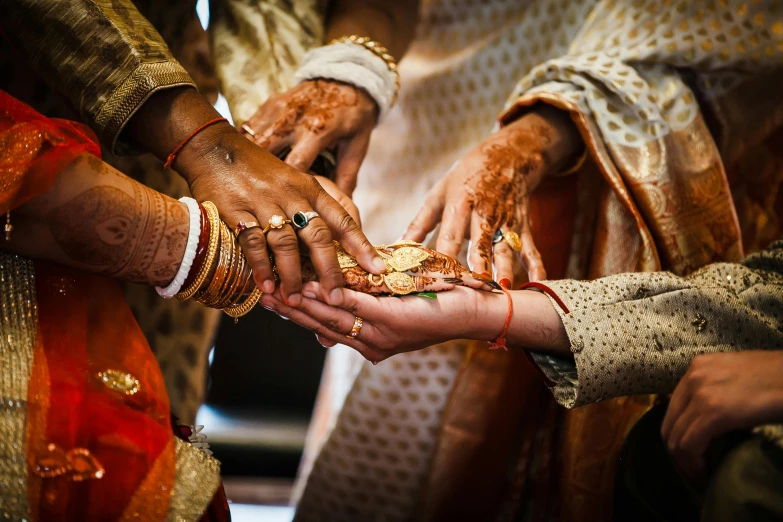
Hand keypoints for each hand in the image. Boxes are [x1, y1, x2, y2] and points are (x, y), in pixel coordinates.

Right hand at [127, 87, 385, 306]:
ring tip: (297, 298)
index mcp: (311, 188)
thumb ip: (324, 201)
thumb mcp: (299, 177)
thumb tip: (350, 229)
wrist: (217, 149)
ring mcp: (264, 203)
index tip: (376, 267)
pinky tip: (266, 287)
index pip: (343, 219)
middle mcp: (292, 195)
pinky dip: (260, 267)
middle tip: (336, 297)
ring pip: (286, 243)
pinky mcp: (237, 211)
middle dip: (329, 270)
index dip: (361, 245)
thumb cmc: (262, 169)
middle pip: (318, 236)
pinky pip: (253, 243)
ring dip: (292, 274)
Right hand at [241, 80, 377, 194]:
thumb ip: (347, 176)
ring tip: (244, 179)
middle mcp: (294, 119)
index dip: (286, 187)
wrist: (348, 78)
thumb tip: (343, 207)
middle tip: (255, 193)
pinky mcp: (271, 103)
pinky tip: (243, 160)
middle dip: (259, 174)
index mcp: (317, 130)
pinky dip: (245, 144)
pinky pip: (249, 126)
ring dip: (247, 159)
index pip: (294, 164)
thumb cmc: (354, 116)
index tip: (282, 203)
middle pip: (265, 151)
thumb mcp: (357, 146)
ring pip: (252, 138)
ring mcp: (279, 109)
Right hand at [260, 283, 503, 362]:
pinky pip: (355, 306)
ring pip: (332, 317)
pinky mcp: (392, 321)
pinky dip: (331, 296)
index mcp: (368, 343)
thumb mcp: (394, 310)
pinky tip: (312, 286)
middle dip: (290, 310)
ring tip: (277, 290)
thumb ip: (364, 311)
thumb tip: (330, 317)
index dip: (296, 315)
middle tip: (263, 295)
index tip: (271, 300)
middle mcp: (370, 344)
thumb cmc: (435, 305)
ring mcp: (380, 335)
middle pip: (320, 326)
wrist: (472, 314)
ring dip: (302, 304)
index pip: (323, 329)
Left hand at [404, 107, 581, 283]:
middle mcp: (485, 214)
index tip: (438, 278)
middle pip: (481, 244)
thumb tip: (396, 246)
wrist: (508, 156)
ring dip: (505, 271)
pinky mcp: (523, 226)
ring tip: (501, 292)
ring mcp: (506, 221)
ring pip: (506, 249)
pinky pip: (530, 249)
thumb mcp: (440, 193)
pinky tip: (536, 285)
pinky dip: (536, 268)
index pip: (450, 235)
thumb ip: (420, 223)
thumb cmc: (466, 177)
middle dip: (478, 266)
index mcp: (460, 204)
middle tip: (473, 290)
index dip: (445, 257)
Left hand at [661, 351, 782, 479]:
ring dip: (685, 463)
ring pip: (676, 438)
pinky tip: (707, 473)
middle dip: (677, 453)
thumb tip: (705, 419)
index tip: (691, 455)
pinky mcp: (713, 411)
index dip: (678, 436)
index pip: (674, 409)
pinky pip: (689, 445)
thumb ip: (716, 389)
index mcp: (698, 367)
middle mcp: (693, 377)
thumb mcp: (736, 376)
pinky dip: (694, 464)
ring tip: (701, 476)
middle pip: (669, 424)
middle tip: (693, 471)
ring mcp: (700, 393)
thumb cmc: (777, 377)